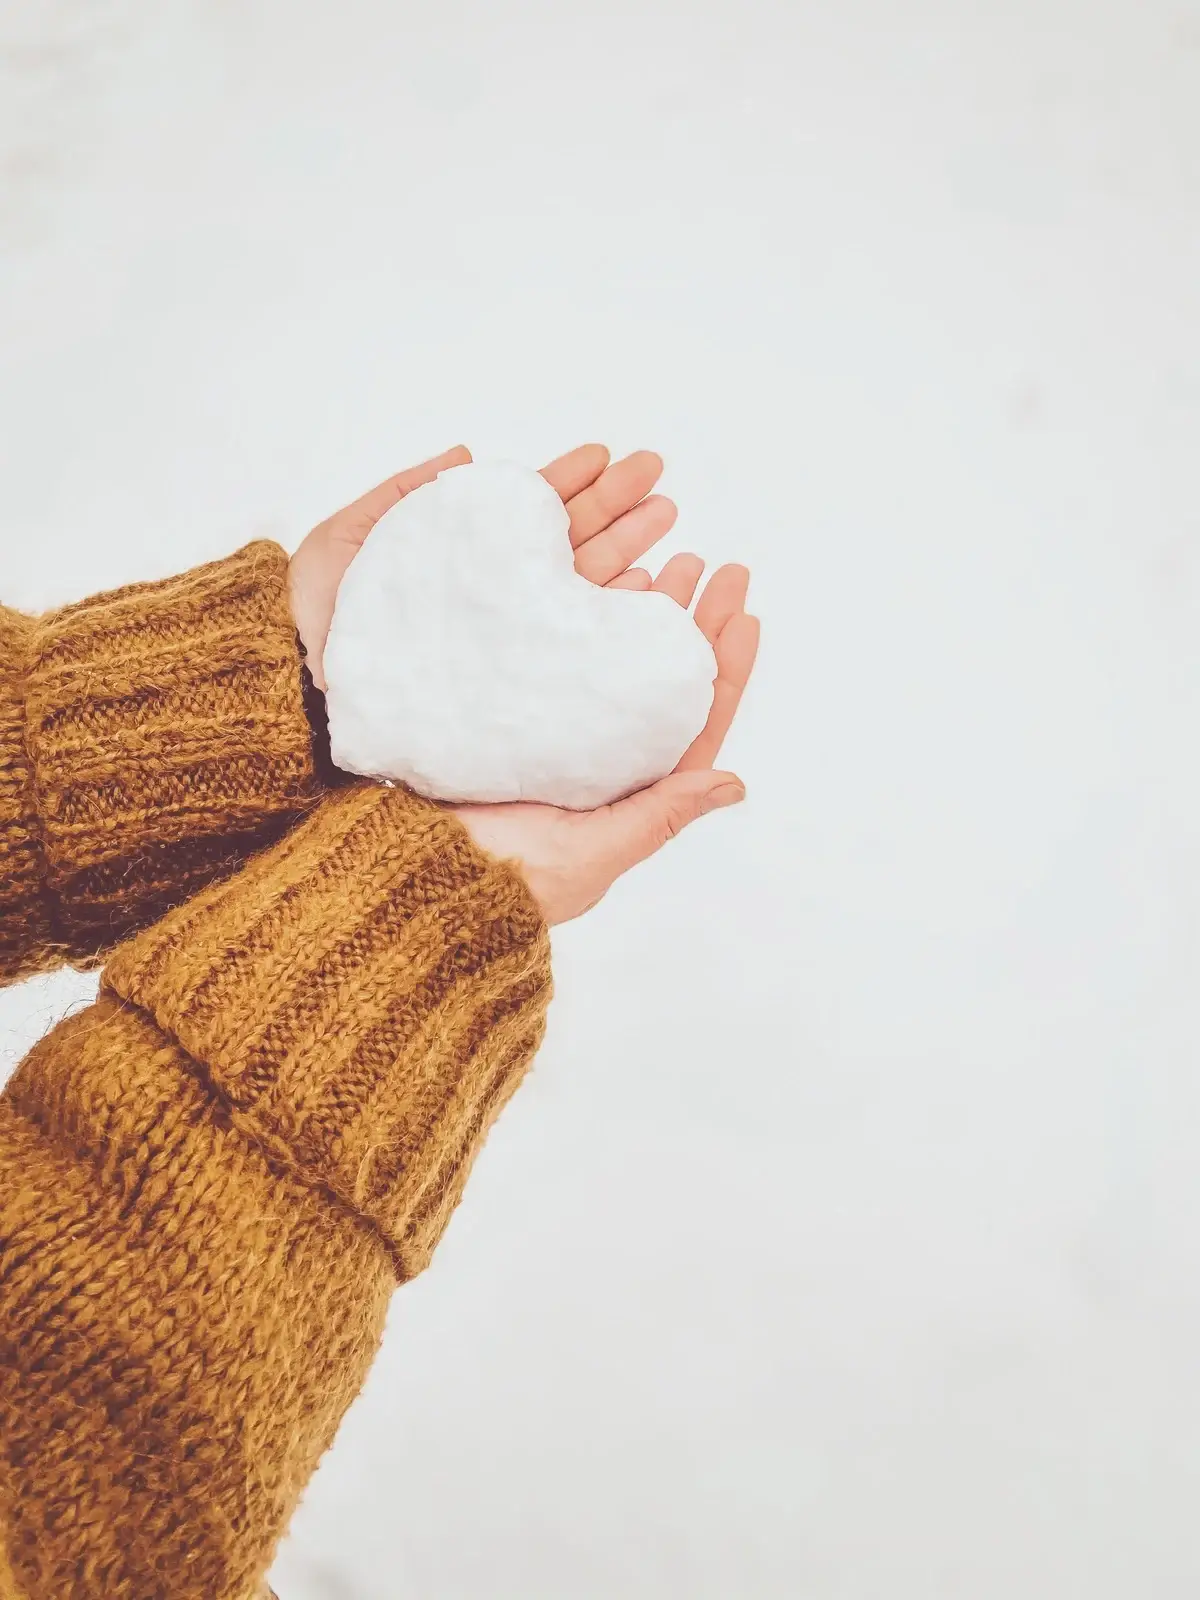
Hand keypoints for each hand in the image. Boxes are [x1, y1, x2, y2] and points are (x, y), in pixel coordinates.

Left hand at [289, 443, 679, 688]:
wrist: (296, 689)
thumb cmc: (314, 618)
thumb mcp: (352, 538)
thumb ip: (405, 496)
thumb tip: (464, 455)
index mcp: (460, 557)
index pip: (526, 512)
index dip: (567, 480)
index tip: (606, 454)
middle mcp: (491, 597)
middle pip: (567, 542)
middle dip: (616, 506)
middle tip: (657, 475)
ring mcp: (505, 636)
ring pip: (580, 585)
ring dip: (626, 550)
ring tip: (665, 518)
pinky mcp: (510, 679)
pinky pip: (568, 641)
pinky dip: (609, 613)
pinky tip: (643, 588)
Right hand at [453, 560, 759, 923]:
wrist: (422, 870)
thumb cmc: (513, 878)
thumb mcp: (596, 853)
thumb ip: (660, 814)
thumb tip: (733, 783)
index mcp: (633, 788)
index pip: (695, 721)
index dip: (725, 668)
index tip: (743, 614)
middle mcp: (604, 752)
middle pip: (665, 677)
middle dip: (695, 621)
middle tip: (717, 569)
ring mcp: (561, 728)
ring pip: (618, 654)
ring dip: (648, 608)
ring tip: (672, 560)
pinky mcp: (517, 708)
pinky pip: (564, 651)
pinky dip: (588, 613)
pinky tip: (606, 576)